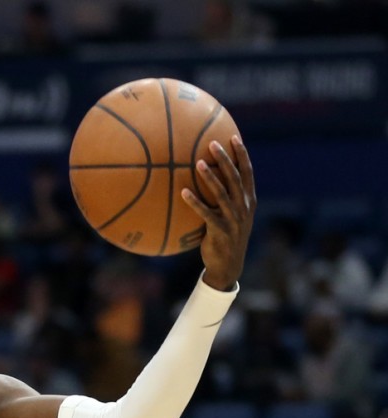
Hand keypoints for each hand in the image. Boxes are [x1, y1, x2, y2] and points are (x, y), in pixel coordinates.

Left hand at [180, 135, 256, 291]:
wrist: (228, 265)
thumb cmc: (225, 236)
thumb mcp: (231, 215)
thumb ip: (226, 197)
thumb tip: (208, 178)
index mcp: (248, 200)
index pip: (247, 172)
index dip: (242, 154)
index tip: (234, 137)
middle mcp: (244, 207)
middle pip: (235, 178)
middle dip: (225, 159)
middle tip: (212, 143)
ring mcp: (234, 219)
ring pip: (222, 193)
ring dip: (210, 176)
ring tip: (197, 162)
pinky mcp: (220, 231)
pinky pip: (206, 213)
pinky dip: (195, 202)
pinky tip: (183, 192)